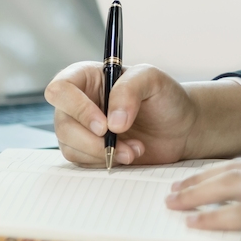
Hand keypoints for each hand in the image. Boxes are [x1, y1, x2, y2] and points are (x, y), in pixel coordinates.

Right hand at [44, 62, 240, 166]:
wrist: (180, 128)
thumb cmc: (164, 97)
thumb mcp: (152, 79)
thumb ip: (129, 91)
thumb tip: (112, 123)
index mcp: (85, 77)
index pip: (60, 89)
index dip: (77, 109)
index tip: (104, 125)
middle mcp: (76, 102)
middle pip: (62, 123)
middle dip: (91, 140)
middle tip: (120, 144)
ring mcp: (79, 127)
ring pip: (69, 145)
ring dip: (102, 153)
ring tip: (134, 149)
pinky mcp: (87, 150)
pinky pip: (82, 161)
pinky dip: (106, 162)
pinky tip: (128, 155)